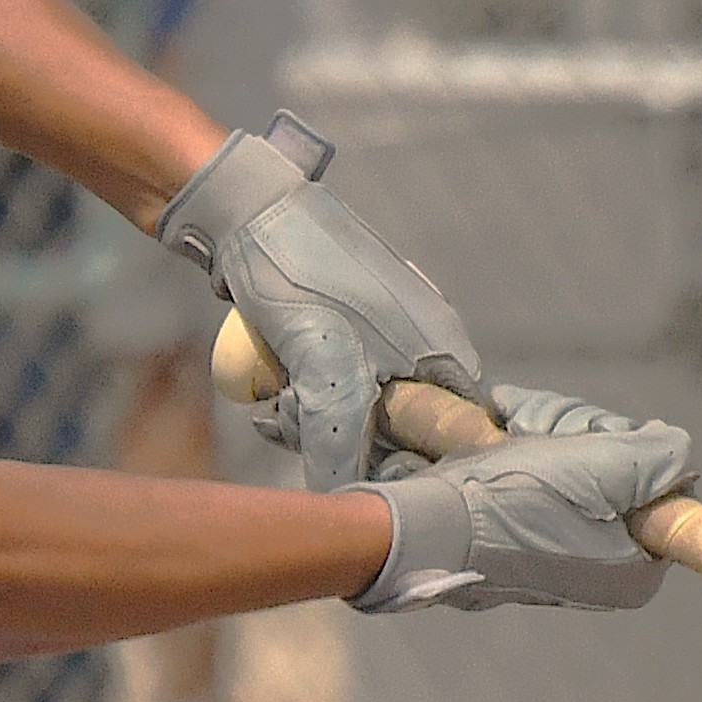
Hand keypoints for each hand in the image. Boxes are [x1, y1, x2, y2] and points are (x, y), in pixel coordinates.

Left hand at [158, 117, 485, 490]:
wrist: (246, 208)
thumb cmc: (293, 274)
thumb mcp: (319, 361)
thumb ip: (340, 431)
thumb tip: (343, 494)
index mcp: (441, 343)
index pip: (455, 428)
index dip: (414, 459)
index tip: (365, 470)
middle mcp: (423, 337)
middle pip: (400, 423)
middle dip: (346, 437)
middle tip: (295, 426)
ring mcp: (385, 328)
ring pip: (359, 402)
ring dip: (315, 416)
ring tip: (271, 405)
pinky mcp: (347, 323)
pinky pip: (334, 378)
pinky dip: (303, 391)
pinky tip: (266, 390)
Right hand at [353, 391, 697, 612]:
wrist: (428, 525)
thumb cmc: (523, 500)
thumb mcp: (611, 465)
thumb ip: (661, 456)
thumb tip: (676, 452)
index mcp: (634, 571)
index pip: (661, 490)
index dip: (630, 449)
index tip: (600, 440)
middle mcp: (600, 570)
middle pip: (617, 471)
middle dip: (581, 435)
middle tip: (542, 434)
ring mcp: (555, 553)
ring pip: (574, 464)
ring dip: (545, 433)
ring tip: (510, 431)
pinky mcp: (516, 533)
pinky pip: (538, 475)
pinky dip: (520, 447)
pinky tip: (497, 434)